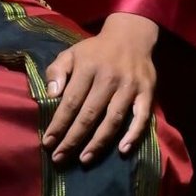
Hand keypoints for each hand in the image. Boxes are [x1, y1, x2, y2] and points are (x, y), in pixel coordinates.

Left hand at [42, 13, 157, 164]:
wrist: (131, 36)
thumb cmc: (95, 50)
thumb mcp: (71, 53)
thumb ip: (56, 71)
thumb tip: (50, 95)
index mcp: (88, 68)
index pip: (71, 101)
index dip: (58, 124)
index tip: (48, 143)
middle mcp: (109, 78)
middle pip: (89, 114)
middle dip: (73, 139)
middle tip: (60, 159)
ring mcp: (130, 87)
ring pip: (113, 120)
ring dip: (98, 143)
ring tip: (84, 159)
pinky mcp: (147, 93)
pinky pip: (142, 118)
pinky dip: (133, 135)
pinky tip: (123, 151)